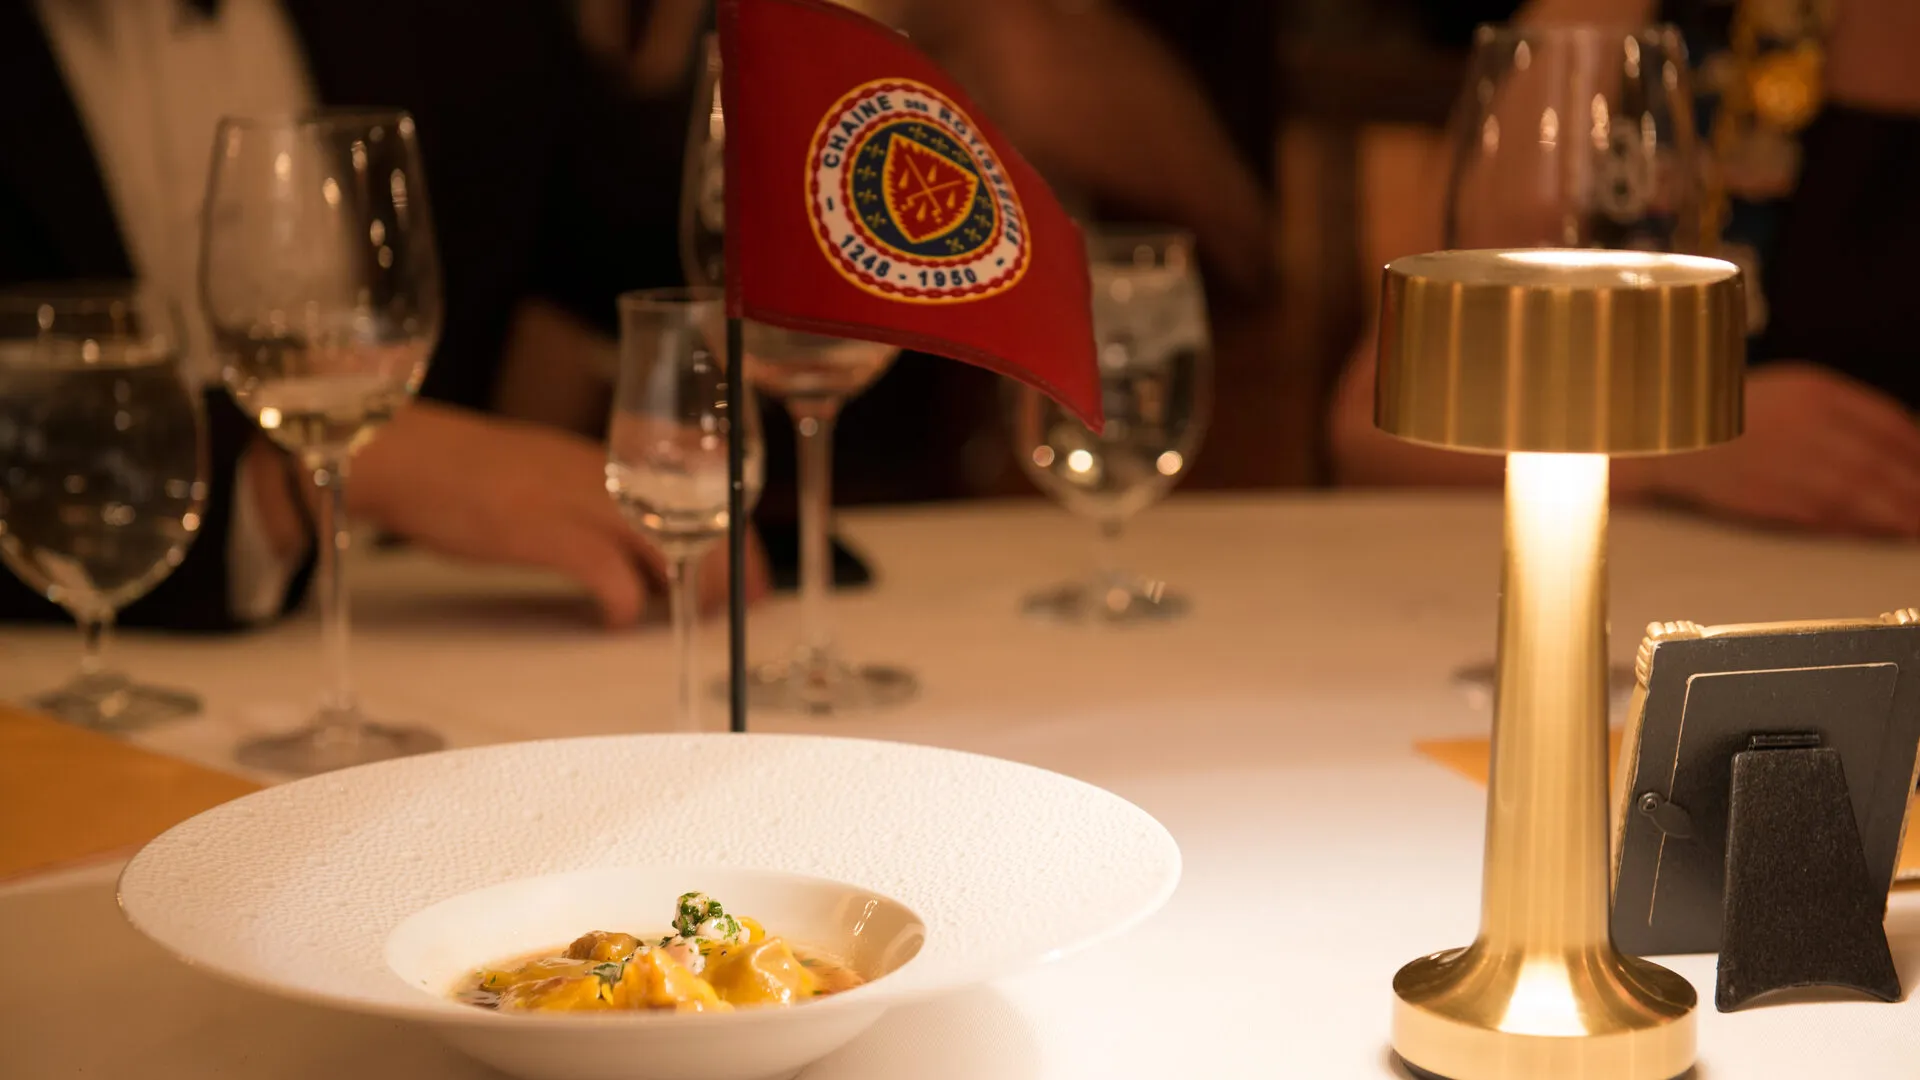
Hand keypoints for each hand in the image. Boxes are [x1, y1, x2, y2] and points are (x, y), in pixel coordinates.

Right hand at [346, 401, 768, 625]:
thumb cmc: (464, 470)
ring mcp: (571, 498)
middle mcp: (600, 473)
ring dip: (688, 586)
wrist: (400, 452)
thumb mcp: (545, 474)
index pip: (696, 492)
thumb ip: (593, 502)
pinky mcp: (538, 530)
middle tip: (741, 606)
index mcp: (605, 459)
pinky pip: (605, 572)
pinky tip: (615, 619)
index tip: (749, 571)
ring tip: (692, 615)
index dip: (732, 534)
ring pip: (663, 542)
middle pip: (693, 518)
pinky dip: (623, 603)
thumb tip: (633, 547)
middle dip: (727, 567)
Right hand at [1624, 363, 1919, 537]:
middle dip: (1915, 489)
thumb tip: (1903, 444)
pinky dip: (1855, 525)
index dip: (1918, 454)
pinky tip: (1873, 531)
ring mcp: (1785, 461)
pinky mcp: (1766, 495)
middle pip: (1881, 462)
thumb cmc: (1730, 414)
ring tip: (1914, 527)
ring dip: (1895, 514)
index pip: (1890, 425)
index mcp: (1817, 391)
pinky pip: (1824, 514)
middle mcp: (1807, 423)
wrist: (1664, 437)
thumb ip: (1842, 413)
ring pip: (1860, 493)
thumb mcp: (1790, 392)